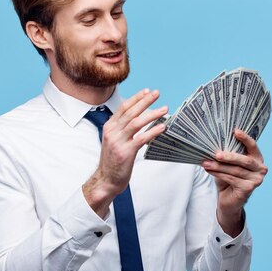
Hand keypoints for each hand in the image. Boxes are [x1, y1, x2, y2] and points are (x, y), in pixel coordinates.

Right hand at [83, 89, 167, 216]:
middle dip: (145, 101)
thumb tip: (138, 116)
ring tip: (164, 109)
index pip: (123, 108)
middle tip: (157, 93)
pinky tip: (162, 127)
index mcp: (109, 127)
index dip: (136, 98)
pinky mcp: (126, 152)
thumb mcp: (114, 140)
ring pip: (136, 123)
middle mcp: (112, 132)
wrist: (106, 179)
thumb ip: (122, 128)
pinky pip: (142, 138)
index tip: (147, 91)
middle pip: (131, 112)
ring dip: (152, 114)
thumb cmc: (113, 160)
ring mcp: (118, 142)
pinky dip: (153, 131)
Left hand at [202, 129, 267, 235]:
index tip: (235, 131)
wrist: (228, 200)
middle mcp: (261, 169)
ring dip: (219, 166)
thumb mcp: (228, 164)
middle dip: (229, 156)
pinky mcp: (249, 189)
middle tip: (216, 154)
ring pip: (236, 170)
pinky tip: (210, 170)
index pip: (253, 146)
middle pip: (245, 160)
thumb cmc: (228, 179)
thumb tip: (213, 144)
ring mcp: (257, 180)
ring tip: (206, 163)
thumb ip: (226, 155)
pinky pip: (232, 179)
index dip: (245, 138)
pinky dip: (219, 174)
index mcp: (257, 159)